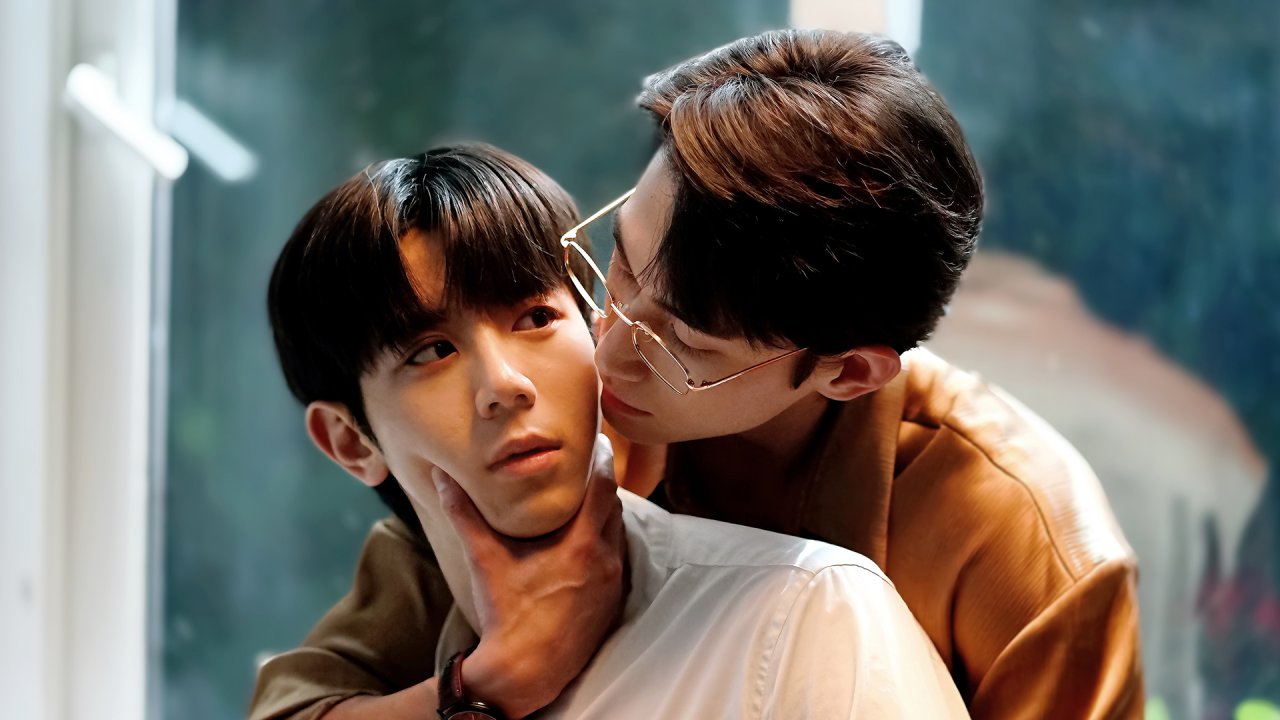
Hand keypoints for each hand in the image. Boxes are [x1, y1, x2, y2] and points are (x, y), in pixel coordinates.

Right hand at [431, 434, 626, 717]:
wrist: (524, 670)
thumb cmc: (506, 614)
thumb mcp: (484, 558)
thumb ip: (464, 512)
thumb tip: (442, 476)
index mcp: (582, 543)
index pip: (604, 484)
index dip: (602, 458)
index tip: (596, 441)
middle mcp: (606, 559)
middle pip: (614, 505)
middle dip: (600, 485)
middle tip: (583, 469)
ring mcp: (613, 583)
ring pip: (616, 533)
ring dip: (603, 516)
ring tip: (581, 503)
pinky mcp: (612, 602)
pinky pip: (616, 560)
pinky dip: (604, 544)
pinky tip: (583, 543)